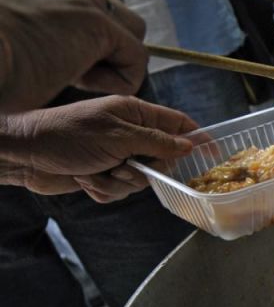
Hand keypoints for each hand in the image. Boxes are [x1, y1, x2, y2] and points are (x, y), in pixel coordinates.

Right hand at [0, 0, 147, 111]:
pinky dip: (118, 81)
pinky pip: (135, 58)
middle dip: (103, 46)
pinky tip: (80, 85)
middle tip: (69, 73)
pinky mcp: (94, 25)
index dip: (79, 33)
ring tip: (75, 81)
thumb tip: (26, 60)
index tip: (56, 62)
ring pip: (128, 32)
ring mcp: (76, 0)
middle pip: (108, 11)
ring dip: (111, 62)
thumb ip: (16, 38)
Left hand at [1, 96, 197, 201]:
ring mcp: (116, 155)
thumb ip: (157, 142)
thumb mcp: (118, 136)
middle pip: (163, 159)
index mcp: (135, 114)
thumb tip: (188, 145)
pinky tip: (85, 180)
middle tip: (125, 166)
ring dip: (119, 183)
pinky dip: (104, 190)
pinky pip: (120, 192)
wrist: (25, 155)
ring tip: (96, 172)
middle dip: (145, 171)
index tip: (214, 154)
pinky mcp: (103, 175)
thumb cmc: (67, 136)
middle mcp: (129, 134)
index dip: (197, 138)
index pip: (178, 124)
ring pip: (140, 180)